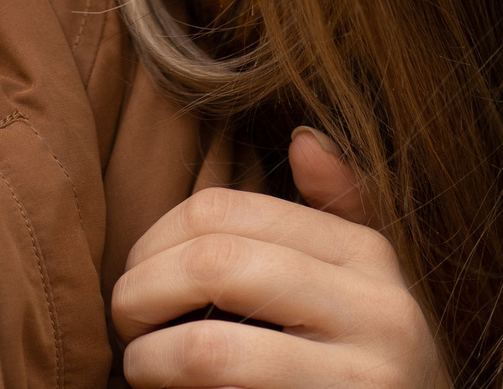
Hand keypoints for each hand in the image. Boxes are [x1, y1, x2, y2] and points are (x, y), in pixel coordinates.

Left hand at [111, 128, 446, 387]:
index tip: (136, 272)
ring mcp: (360, 382)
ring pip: (212, 349)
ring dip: (150, 359)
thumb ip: (339, 212)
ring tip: (140, 367)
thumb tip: (304, 138)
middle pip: (215, 263)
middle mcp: (377, 312)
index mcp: (367, 255)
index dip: (156, 237)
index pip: (228, 210)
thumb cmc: (370, 365)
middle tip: (125, 321)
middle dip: (142, 290)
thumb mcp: (366, 285)